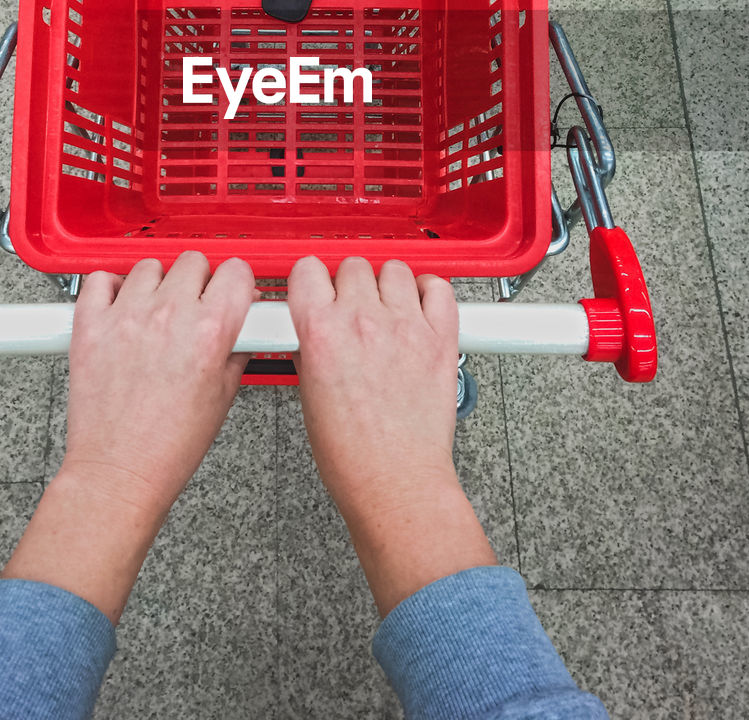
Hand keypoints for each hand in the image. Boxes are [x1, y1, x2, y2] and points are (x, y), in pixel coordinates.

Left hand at [61, 252, 258, 515]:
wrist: (119, 473)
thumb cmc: (168, 446)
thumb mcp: (224, 396)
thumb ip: (236, 347)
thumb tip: (243, 320)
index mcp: (210, 332)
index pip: (235, 272)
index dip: (237, 283)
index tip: (229, 292)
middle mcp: (169, 316)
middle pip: (193, 262)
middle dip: (199, 281)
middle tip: (193, 307)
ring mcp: (126, 317)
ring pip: (150, 266)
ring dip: (157, 284)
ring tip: (155, 314)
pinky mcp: (91, 324)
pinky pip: (101, 278)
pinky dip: (112, 287)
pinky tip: (121, 308)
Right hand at [289, 256, 494, 615]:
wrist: (395, 483)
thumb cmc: (352, 455)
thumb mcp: (309, 394)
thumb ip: (312, 349)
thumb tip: (315, 331)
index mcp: (320, 333)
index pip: (307, 270)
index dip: (310, 280)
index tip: (317, 290)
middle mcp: (362, 321)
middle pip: (353, 266)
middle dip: (350, 284)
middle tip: (353, 310)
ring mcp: (405, 327)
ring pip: (395, 270)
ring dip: (388, 286)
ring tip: (387, 311)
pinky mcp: (440, 338)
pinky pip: (439, 288)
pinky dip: (430, 291)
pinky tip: (420, 308)